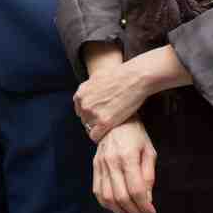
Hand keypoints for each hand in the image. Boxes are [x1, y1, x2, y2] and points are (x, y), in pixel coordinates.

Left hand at [74, 46, 191, 142]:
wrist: (133, 78)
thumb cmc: (119, 76)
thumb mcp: (96, 79)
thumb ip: (89, 90)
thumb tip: (89, 97)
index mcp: (80, 94)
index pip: (80, 111)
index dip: (90, 114)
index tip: (100, 116)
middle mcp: (83, 104)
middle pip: (84, 120)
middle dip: (95, 122)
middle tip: (108, 122)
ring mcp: (92, 113)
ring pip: (89, 129)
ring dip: (99, 129)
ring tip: (111, 126)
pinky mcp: (104, 122)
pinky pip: (95, 136)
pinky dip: (101, 137)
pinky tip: (109, 133)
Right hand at [91, 119, 156, 212]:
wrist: (113, 120)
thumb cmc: (134, 134)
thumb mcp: (149, 151)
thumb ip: (148, 176)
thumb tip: (147, 198)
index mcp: (127, 157)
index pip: (135, 189)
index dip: (144, 206)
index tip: (151, 212)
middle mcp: (111, 162)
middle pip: (121, 196)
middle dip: (134, 211)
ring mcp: (100, 165)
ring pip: (107, 197)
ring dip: (119, 211)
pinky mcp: (95, 166)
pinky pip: (97, 191)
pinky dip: (106, 203)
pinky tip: (116, 206)